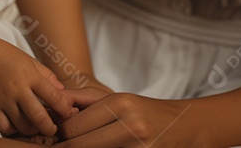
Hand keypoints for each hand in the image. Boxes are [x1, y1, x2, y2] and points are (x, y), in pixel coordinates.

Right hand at [0, 30, 75, 137]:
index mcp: (30, 76)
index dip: (63, 109)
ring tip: (35, 127)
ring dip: (32, 130)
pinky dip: (12, 130)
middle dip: (49, 127)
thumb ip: (47, 76)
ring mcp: (3, 99)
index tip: (67, 114)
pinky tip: (16, 125)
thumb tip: (62, 91)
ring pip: (21, 125)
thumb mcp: (31, 61)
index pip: (53, 96)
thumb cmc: (7, 56)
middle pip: (38, 116)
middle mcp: (17, 89)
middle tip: (53, 129)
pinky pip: (3, 126)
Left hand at [59, 93, 204, 147]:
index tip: (55, 138)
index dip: (59, 135)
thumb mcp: (117, 98)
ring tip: (80, 146)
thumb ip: (83, 100)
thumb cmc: (146, 111)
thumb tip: (54, 104)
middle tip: (58, 147)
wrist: (187, 126)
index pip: (72, 127)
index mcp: (121, 104)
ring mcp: (139, 147)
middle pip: (79, 146)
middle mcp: (130, 125)